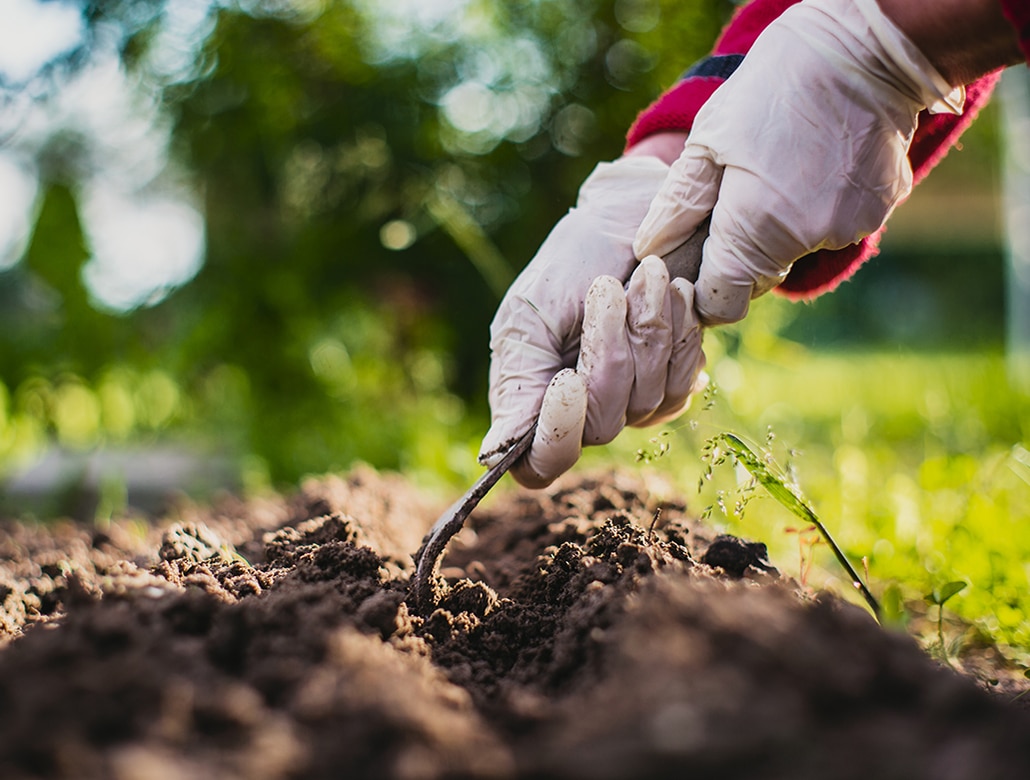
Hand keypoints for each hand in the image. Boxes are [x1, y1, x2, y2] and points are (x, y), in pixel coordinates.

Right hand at [480, 156, 706, 488]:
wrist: (637, 218)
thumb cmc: (574, 259)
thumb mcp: (533, 310)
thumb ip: (519, 378)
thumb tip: (498, 451)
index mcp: (530, 398)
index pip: (540, 464)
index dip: (555, 437)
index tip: (567, 381)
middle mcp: (580, 413)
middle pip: (602, 426)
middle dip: (611, 350)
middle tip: (609, 287)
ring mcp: (629, 403)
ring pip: (648, 401)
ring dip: (649, 329)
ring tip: (646, 273)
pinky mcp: (670, 383)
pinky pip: (682, 382)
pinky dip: (680, 332)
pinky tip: (673, 292)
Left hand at [633, 0, 963, 325]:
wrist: (864, 45)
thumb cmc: (772, 88)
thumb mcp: (708, 140)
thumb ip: (678, 204)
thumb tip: (649, 250)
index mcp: (753, 230)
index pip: (722, 303)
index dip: (704, 291)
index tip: (697, 262)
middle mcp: (803, 242)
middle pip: (759, 277)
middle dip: (740, 252)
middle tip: (733, 198)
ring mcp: (847, 229)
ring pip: (796, 250)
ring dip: (780, 226)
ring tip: (777, 168)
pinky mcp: (877, 211)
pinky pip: (833, 226)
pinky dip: (818, 207)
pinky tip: (813, 162)